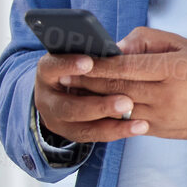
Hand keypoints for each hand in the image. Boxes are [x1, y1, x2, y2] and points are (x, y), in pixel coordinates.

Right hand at [34, 51, 148, 143]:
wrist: (74, 85)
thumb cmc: (88, 61)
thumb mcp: (89, 49)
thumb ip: (102, 50)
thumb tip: (121, 51)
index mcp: (47, 71)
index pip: (52, 67)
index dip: (69, 65)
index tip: (89, 62)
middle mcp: (46, 98)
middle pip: (68, 107)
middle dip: (98, 106)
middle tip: (126, 102)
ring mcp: (57, 119)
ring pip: (83, 128)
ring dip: (113, 125)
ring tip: (139, 122)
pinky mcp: (72, 133)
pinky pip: (95, 136)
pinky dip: (118, 132)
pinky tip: (140, 126)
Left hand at [66, 27, 186, 139]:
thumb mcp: (180, 45)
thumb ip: (145, 41)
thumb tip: (114, 49)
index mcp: (171, 69)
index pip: (126, 66)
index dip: (98, 63)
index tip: (77, 59)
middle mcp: (165, 95)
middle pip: (117, 88)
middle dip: (87, 81)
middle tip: (62, 75)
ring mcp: (161, 116)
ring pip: (118, 108)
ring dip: (92, 100)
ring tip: (71, 91)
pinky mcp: (159, 131)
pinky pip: (127, 122)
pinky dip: (108, 114)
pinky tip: (92, 106)